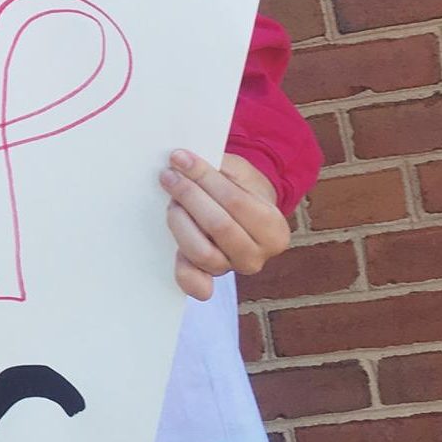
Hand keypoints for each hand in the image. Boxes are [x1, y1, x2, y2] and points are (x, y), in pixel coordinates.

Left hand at [162, 150, 289, 300]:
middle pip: (218, 226)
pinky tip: (172, 250)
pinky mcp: (210, 278)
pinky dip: (183, 272)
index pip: (235, 200)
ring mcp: (232, 269)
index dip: (204, 177)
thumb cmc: (240, 189)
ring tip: (171, 201)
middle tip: (169, 176)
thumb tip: (184, 161)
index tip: (179, 158)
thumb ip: (219, 167)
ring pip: (202, 253)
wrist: (245, 213)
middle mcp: (257, 255)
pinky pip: (195, 283)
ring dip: (180, 223)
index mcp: (273, 227)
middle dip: (189, 196)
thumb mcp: (240, 172)